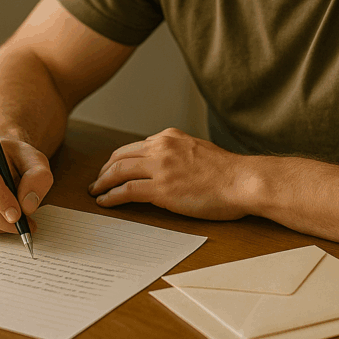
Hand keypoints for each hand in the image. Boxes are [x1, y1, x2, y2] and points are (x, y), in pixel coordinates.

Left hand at [88, 128, 248, 220]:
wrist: (243, 181)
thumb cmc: (229, 172)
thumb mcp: (200, 150)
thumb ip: (180, 154)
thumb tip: (169, 165)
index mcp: (170, 137)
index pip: (135, 146)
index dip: (119, 159)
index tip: (113, 169)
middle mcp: (161, 148)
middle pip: (120, 156)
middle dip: (105, 170)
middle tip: (97, 181)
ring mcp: (160, 168)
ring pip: (118, 172)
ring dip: (102, 183)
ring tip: (95, 192)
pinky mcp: (161, 189)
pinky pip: (126, 191)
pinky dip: (111, 196)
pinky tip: (105, 202)